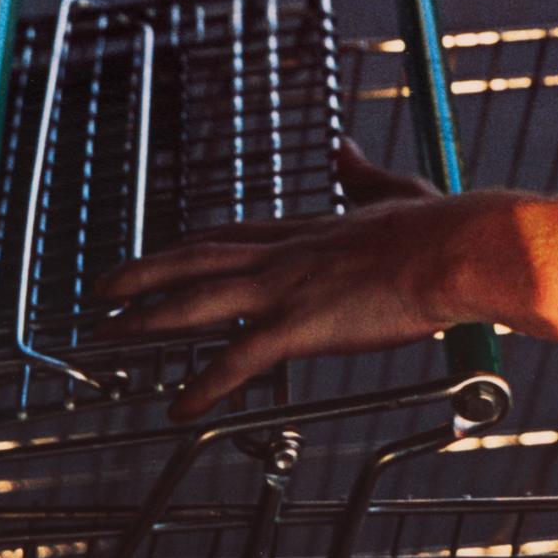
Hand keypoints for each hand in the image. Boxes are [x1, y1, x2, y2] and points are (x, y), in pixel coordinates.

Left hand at [96, 140, 474, 422]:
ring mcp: (286, 288)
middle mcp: (284, 254)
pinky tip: (177, 407)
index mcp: (307, 230)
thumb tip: (344, 150)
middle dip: (143, 275)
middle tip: (101, 290)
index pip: (230, 236)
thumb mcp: (395, 191)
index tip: (159, 253)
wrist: (456, 249)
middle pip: (195, 262)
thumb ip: (363, 176)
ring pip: (197, 304)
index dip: (187, 247)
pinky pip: (238, 361)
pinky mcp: (300, 325)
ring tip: (107, 337)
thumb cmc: (441, 227)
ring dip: (147, 320)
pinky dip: (203, 385)